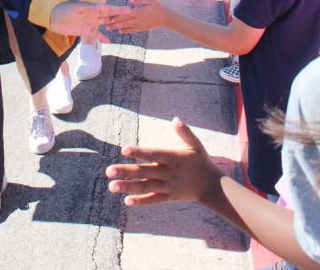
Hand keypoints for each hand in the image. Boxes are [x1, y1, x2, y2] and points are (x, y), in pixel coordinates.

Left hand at [49, 1, 132, 41]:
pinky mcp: (84, 30)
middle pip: (108, 15)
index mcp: (92, 8)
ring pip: (104, 24)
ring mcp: (89, 23)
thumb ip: (87, 8)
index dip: (118, 9)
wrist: (52, 17)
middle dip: (119, 15)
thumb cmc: (63, 10)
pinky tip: (109, 40)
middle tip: (131, 16)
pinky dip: (102, 37)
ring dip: (112, 25)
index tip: (128, 10)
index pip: (108, 9)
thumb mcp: (75, 8)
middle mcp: (93, 15)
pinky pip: (96, 34)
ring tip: (122, 26)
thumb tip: (99, 7)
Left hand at [105, 0, 167, 33]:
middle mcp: (138, 19)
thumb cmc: (158, 7)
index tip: (108, 16)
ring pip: (126, 26)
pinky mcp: (142, 28)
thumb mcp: (150, 1)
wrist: (166, 18)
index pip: (125, 14)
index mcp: (139, 12)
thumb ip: (139, 0)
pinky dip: (126, 31)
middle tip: (105, 24)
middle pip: (124, 21)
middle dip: (114, 23)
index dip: (116, 16)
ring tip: (109, 29)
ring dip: (117, 27)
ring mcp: (140, 25)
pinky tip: (120, 32)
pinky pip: (132, 30)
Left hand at [106, 117, 221, 205]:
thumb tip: (175, 118)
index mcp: (173, 157)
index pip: (153, 154)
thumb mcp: (195, 144)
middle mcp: (168, 172)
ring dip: (128, 187)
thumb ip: (184, 132)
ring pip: (145, 187)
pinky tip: (127, 201)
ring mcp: (168, 187)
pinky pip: (153, 200)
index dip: (139, 152)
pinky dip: (141, 201)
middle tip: (108, 171)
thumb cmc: (201, 161)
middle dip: (126, 171)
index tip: (124, 150)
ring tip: (111, 186)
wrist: (211, 186)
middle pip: (144, 172)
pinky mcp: (169, 198)